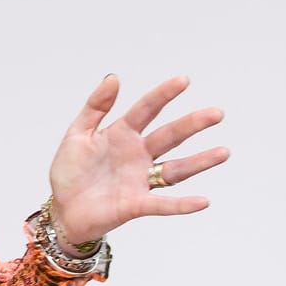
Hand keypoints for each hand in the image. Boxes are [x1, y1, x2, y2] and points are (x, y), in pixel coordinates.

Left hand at [48, 74, 228, 245]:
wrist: (62, 208)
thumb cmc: (70, 171)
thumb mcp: (77, 133)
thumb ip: (96, 107)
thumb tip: (113, 77)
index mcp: (122, 135)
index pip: (146, 110)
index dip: (163, 95)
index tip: (183, 80)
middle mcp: (137, 155)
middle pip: (168, 136)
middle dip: (191, 124)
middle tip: (216, 113)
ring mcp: (140, 180)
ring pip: (175, 169)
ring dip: (200, 161)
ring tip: (223, 152)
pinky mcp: (136, 205)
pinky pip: (163, 204)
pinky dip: (182, 204)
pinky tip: (203, 201)